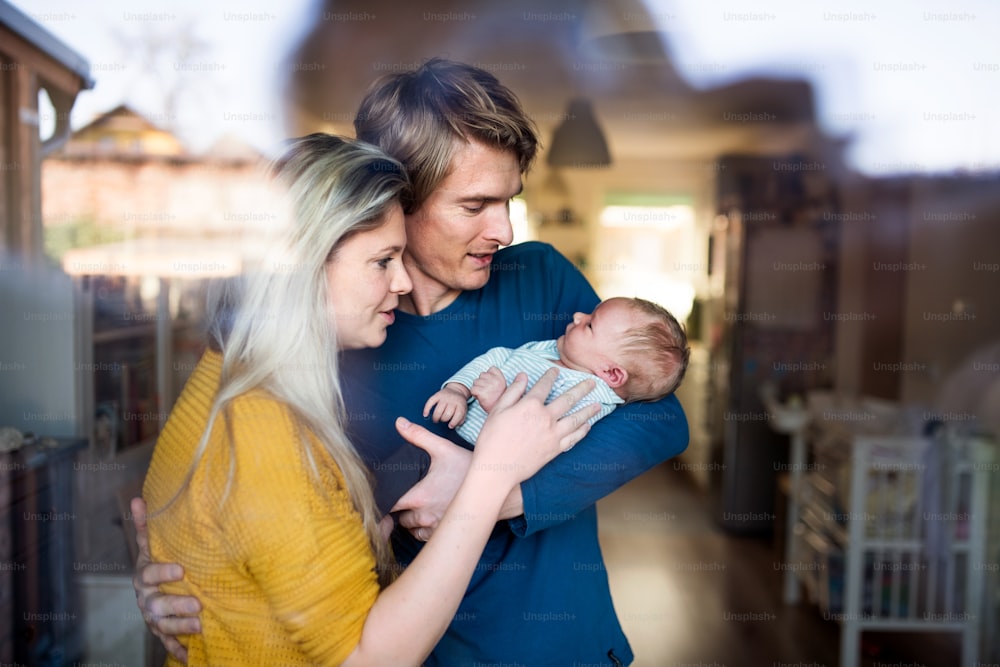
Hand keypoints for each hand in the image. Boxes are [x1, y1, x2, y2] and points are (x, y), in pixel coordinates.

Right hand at [131, 497, 201, 662]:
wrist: (154, 588)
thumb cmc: (158, 561)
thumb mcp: (153, 545)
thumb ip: (147, 525)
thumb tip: (137, 497)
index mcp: (143, 575)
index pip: (149, 574)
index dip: (162, 573)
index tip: (181, 569)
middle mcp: (146, 599)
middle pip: (157, 604)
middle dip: (176, 604)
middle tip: (198, 604)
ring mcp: (152, 617)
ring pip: (164, 625)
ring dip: (181, 627)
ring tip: (200, 626)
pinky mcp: (161, 633)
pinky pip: (168, 644)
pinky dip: (179, 650)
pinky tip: (191, 656)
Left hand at [390, 422, 472, 540]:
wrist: (494, 485)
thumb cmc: (468, 467)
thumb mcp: (443, 448)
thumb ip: (418, 435)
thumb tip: (399, 422)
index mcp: (420, 497)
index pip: (390, 505)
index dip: (384, 500)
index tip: (386, 493)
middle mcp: (425, 515)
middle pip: (399, 519)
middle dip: (399, 509)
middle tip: (404, 496)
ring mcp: (436, 526)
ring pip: (411, 529)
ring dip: (411, 519)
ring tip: (415, 506)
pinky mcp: (446, 531)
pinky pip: (424, 536)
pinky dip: (422, 529)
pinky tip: (426, 516)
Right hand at [423, 385, 469, 428]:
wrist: (456, 390)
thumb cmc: (459, 404)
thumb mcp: (464, 410)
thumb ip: (460, 419)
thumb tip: (453, 426)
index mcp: (460, 405)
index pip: (458, 415)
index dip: (453, 422)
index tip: (450, 426)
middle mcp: (452, 400)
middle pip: (447, 414)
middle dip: (444, 420)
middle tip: (443, 420)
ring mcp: (444, 397)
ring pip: (438, 411)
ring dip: (436, 418)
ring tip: (436, 420)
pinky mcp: (437, 395)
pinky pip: (430, 402)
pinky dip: (426, 409)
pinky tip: (425, 415)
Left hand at [470, 367, 506, 412]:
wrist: (500, 413)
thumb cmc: (498, 399)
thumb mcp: (502, 386)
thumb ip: (495, 377)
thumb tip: (486, 371)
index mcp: (501, 378)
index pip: (492, 368)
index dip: (490, 375)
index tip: (493, 384)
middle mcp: (495, 380)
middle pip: (481, 374)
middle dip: (482, 382)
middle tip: (488, 391)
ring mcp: (488, 386)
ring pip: (475, 382)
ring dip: (477, 388)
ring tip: (484, 395)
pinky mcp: (481, 392)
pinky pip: (472, 389)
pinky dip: (474, 394)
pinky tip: (481, 398)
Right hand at [472, 369, 598, 484]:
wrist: (497, 468)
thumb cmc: (492, 439)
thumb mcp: (497, 410)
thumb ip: (512, 391)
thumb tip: (523, 376)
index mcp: (530, 405)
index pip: (544, 385)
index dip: (551, 376)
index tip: (557, 371)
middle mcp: (545, 417)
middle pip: (568, 399)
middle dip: (581, 389)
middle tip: (592, 383)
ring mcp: (553, 434)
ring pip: (576, 419)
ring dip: (588, 410)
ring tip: (598, 404)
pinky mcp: (555, 449)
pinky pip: (574, 438)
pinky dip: (582, 431)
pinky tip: (587, 426)